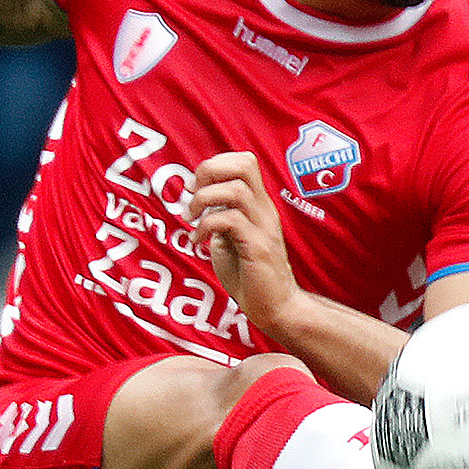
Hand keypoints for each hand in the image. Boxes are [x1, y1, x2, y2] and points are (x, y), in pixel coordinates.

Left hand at [182, 151, 299, 331]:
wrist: (276, 308)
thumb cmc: (251, 276)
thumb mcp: (230, 239)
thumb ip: (220, 218)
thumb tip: (200, 204)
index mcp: (258, 205)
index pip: (244, 161)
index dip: (215, 165)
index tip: (195, 187)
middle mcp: (264, 210)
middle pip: (244, 164)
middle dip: (210, 171)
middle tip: (193, 193)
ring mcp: (263, 227)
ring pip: (236, 189)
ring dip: (204, 199)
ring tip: (192, 218)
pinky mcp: (258, 247)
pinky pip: (230, 221)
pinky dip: (205, 227)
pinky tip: (197, 242)